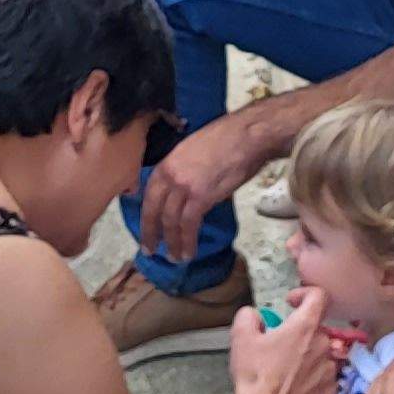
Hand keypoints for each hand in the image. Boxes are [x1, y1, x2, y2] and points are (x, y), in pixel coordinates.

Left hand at [138, 109, 277, 263]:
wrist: (247, 136)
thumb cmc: (226, 140)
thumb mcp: (192, 152)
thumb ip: (182, 172)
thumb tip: (185, 192)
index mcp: (166, 163)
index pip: (148, 195)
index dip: (146, 216)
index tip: (146, 229)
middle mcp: (170, 176)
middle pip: (154, 210)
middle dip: (151, 234)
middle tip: (150, 251)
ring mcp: (184, 187)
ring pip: (170, 221)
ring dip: (171, 243)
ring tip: (174, 257)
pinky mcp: (201, 197)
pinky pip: (188, 225)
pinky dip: (187, 241)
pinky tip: (189, 252)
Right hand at [228, 290, 343, 393]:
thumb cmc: (255, 375)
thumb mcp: (241, 339)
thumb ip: (248, 316)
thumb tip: (255, 315)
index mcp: (305, 327)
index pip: (319, 295)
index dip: (305, 293)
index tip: (290, 303)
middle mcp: (324, 344)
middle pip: (317, 327)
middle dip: (300, 332)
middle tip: (280, 344)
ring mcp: (330, 369)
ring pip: (322, 352)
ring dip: (307, 354)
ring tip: (288, 367)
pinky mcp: (331, 390)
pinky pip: (325, 375)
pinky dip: (313, 375)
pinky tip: (296, 382)